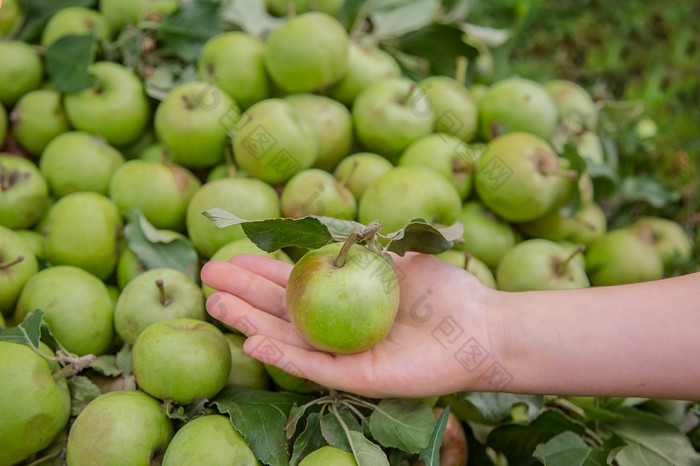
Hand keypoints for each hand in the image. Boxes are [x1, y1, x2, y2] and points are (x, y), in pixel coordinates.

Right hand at [201, 252, 499, 397]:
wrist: (482, 326)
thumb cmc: (447, 291)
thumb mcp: (400, 256)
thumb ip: (365, 245)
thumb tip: (331, 226)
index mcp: (346, 296)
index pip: (294, 283)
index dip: (261, 270)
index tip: (230, 255)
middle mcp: (338, 326)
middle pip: (280, 310)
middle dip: (242, 294)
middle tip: (207, 277)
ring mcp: (345, 352)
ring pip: (287, 338)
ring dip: (249, 323)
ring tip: (214, 305)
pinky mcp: (357, 377)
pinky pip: (313, 367)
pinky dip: (283, 355)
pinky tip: (252, 340)